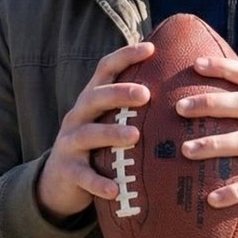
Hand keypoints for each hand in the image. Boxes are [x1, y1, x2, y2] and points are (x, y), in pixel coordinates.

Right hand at [36, 42, 154, 221]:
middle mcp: (78, 116)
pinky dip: (98, 182)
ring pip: (88, 134)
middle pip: (95, 97)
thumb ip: (131, 107)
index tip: (151, 48)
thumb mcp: (108, 121)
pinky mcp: (67, 170)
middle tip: (146, 94)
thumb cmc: (97, 146)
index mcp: (91, 100)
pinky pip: (82, 176)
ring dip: (111, 134)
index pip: (105, 69)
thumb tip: (178, 88)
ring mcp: (69, 143)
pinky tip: (114, 189)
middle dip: (119, 93)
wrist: (58, 181)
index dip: (125, 56)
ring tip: (134, 136)